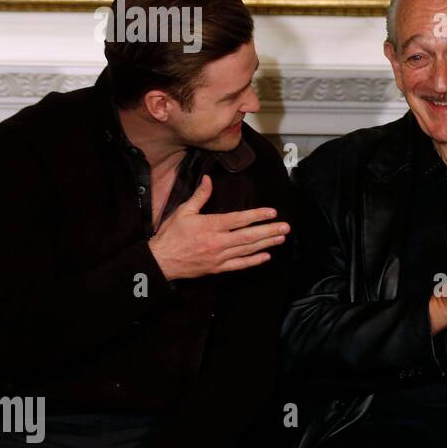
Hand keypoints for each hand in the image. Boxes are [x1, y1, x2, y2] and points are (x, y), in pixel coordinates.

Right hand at [149, 175, 288, 280]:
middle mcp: (217, 241)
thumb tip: (208, 180)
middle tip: (285, 227)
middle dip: (269, 231)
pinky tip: (266, 256)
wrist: (161, 261)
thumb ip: (200, 196)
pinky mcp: (218, 268)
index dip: (257, 215)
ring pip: (247, 250)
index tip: (272, 212)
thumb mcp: (183, 212)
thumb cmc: (171, 235)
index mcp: (210, 225)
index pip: (239, 220)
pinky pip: (239, 265)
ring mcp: (219, 256)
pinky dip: (253, 261)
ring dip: (266, 243)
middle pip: (248, 236)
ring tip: (281, 238)